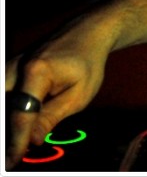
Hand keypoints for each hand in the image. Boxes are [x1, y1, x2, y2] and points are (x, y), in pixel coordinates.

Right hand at [4, 23, 108, 168]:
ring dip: (10, 122)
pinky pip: (3, 95)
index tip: (11, 162)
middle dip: (7, 133)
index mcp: (37, 72)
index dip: (16, 142)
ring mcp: (8, 67)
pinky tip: (18, 127)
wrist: (85, 34)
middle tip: (14, 155)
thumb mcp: (78, 95)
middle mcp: (15, 67)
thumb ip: (51, 118)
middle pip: (5, 109)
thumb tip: (32, 142)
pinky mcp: (6, 72)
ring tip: (18, 142)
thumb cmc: (87, 64)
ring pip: (3, 103)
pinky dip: (10, 112)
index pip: (21, 114)